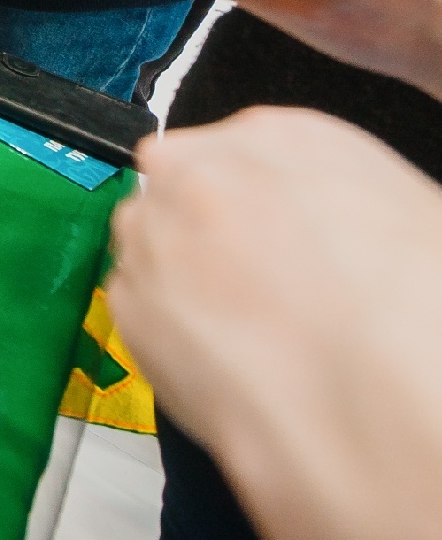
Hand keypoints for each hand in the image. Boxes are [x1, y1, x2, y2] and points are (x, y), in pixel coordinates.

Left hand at [108, 108, 441, 539]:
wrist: (378, 404)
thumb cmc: (410, 316)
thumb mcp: (411, 215)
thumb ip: (337, 192)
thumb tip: (339, 219)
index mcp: (277, 136)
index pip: (241, 148)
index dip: (262, 203)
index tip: (278, 233)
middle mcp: (196, 172)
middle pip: (184, 189)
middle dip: (214, 233)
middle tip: (265, 286)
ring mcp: (149, 237)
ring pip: (154, 247)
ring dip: (188, 281)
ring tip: (256, 333)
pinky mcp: (126, 307)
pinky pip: (140, 310)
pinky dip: (172, 334)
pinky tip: (234, 362)